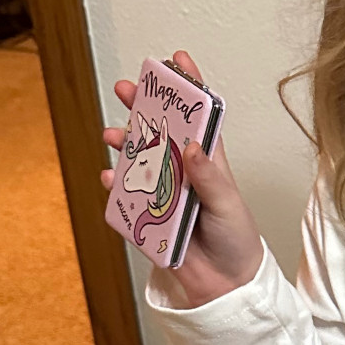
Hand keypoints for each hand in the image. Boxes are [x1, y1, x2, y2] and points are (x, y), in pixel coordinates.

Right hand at [102, 49, 264, 305]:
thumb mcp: (229, 206)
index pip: (197, 119)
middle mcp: (182, 173)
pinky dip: (114, 187)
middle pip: (158, 131)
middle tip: (126, 87)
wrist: (226, 286)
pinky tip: (108, 178)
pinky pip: (124, 199)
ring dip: (123, 144)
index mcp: (208, 163)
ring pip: (136, 160)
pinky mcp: (147, 219)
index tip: (177, 58)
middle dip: (141, 107)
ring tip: (112, 135)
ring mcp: (162, 194)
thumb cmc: (236, 241)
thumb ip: (210, 178)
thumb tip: (191, 147)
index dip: (188, 88)